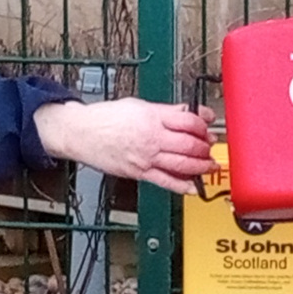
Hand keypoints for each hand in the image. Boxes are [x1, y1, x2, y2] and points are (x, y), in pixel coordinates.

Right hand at [33, 97, 215, 194]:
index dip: (204, 124)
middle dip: (205, 147)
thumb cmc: (105, 118)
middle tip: (210, 147)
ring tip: (209, 165)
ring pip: (183, 164)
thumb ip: (165, 111)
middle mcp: (152, 138)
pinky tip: (193, 187)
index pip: (189, 121)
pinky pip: (166, 182)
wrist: (81, 133)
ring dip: (201, 166)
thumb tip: (188, 112)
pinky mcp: (140, 173)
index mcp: (153, 118)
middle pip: (190, 144)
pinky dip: (182, 186)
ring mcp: (146, 158)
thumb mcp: (138, 106)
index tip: (208, 126)